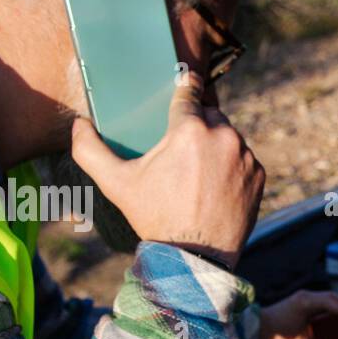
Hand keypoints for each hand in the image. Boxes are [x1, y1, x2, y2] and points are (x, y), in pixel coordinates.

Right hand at [70, 73, 264, 268]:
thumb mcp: (116, 184)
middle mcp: (223, 136)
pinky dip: (233, 166)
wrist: (195, 257)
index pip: (188, 91)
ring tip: (198, 170)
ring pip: (229, 137)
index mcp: (190, 130)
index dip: (184, 86)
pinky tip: (216, 184)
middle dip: (197, 125)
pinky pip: (245, 160)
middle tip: (182, 148)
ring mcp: (246, 157)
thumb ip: (89, 150)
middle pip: (210, 114)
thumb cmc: (154, 217)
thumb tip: (77, 123)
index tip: (184, 81)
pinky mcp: (259, 175)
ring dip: (216, 145)